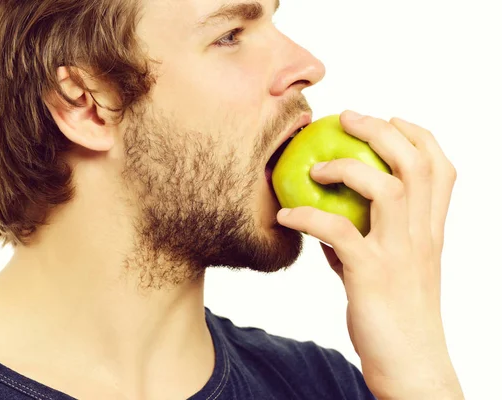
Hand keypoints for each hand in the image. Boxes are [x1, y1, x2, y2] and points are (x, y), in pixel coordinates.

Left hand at [276, 110, 463, 398]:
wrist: (411, 363)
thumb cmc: (396, 314)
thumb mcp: (390, 269)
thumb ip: (365, 239)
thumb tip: (326, 220)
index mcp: (431, 230)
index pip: (440, 167)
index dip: (418, 134)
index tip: (391, 117)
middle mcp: (422, 235)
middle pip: (414, 164)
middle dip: (381, 131)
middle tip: (347, 117)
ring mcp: (399, 253)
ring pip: (386, 188)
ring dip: (347, 167)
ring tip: (316, 168)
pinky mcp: (372, 275)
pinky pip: (337, 232)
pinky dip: (307, 218)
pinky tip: (285, 217)